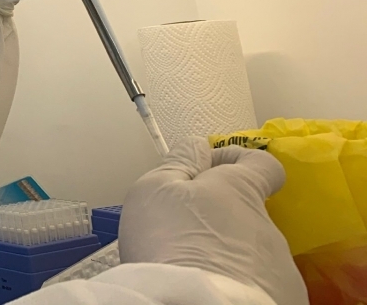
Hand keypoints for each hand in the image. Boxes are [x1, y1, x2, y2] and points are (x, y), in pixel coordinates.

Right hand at [120, 138, 306, 304]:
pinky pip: (261, 284)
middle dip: (221, 217)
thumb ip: (179, 161)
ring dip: (230, 252)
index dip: (236, 161)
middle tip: (184, 232)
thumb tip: (197, 147)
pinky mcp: (284, 299)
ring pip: (253, 250)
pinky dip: (240, 283)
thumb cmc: (169, 243)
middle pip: (248, 212)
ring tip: (196, 268)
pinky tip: (213, 289)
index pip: (262, 163)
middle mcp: (269, 225)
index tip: (208, 172)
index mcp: (241, 191)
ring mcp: (280, 266)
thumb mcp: (153, 189)